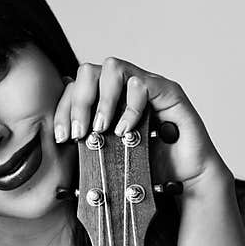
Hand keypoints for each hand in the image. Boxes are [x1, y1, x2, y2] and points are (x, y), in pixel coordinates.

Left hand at [53, 58, 232, 192]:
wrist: (186, 178)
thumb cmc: (149, 167)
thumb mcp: (109, 156)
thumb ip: (87, 143)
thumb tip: (57, 136)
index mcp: (107, 99)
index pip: (75, 88)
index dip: (63, 110)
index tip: (62, 137)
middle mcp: (124, 87)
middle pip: (89, 71)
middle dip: (78, 103)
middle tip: (79, 133)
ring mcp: (146, 85)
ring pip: (113, 67)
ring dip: (102, 100)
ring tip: (102, 129)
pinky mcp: (168, 91)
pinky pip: (142, 85)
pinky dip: (130, 107)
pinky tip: (125, 131)